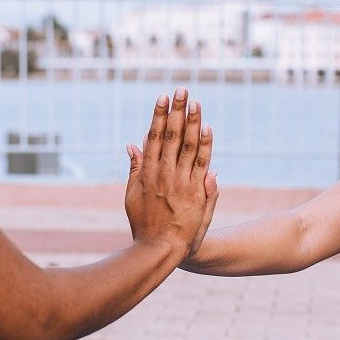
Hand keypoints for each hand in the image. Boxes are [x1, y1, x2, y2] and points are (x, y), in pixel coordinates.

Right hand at [124, 88, 218, 258]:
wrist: (160, 249)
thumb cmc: (144, 224)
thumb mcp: (131, 195)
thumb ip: (134, 168)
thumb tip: (132, 144)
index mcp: (148, 173)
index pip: (155, 137)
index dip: (160, 116)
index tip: (163, 98)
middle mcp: (164, 174)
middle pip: (172, 136)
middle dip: (177, 111)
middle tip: (182, 90)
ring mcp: (181, 182)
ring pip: (188, 146)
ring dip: (192, 122)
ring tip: (195, 102)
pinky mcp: (195, 192)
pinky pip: (201, 164)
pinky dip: (205, 146)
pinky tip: (207, 128)